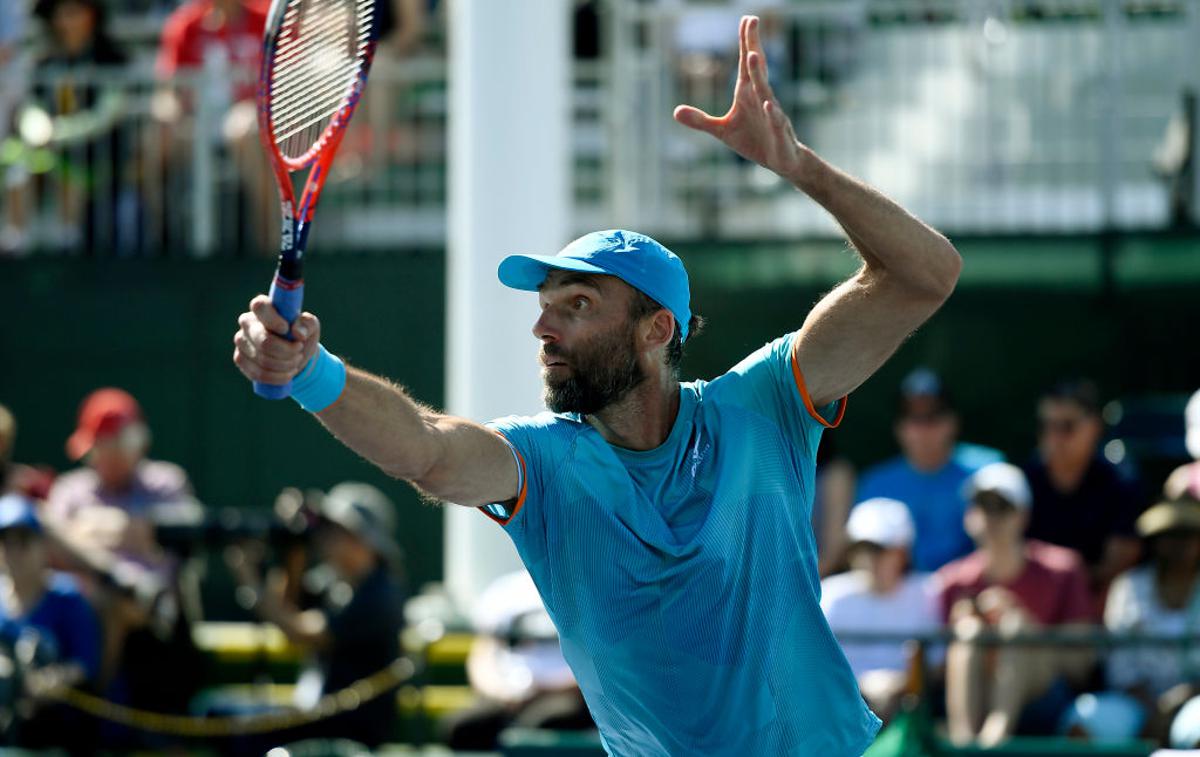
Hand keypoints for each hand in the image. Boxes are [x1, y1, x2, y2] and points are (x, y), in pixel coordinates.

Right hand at [232, 296, 319, 384]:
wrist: (296, 355)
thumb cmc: (301, 335)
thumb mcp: (311, 327)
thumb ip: (308, 324)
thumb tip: (297, 333)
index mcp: (263, 307)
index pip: (260, 306)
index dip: (272, 320)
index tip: (286, 329)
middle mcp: (247, 322)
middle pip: (264, 341)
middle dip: (287, 351)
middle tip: (299, 351)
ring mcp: (241, 341)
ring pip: (263, 360)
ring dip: (285, 365)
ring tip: (296, 361)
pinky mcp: (239, 358)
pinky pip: (258, 374)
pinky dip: (277, 377)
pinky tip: (288, 375)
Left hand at [673, 16, 809, 183]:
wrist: (780, 160)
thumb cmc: (752, 140)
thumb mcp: (721, 130)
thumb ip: (700, 120)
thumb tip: (675, 111)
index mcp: (748, 93)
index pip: (745, 64)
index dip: (745, 42)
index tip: (747, 19)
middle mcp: (762, 98)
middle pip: (756, 68)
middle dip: (752, 46)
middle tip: (752, 21)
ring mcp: (772, 114)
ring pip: (765, 91)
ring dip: (758, 75)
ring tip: (751, 56)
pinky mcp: (779, 132)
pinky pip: (776, 121)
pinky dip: (772, 113)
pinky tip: (768, 105)